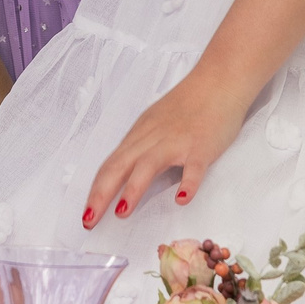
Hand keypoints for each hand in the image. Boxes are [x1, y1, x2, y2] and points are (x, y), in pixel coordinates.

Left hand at [81, 70, 250, 230]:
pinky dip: (188, 183)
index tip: (86, 214)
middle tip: (89, 221)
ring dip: (133, 188)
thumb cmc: (188, 105)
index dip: (96, 190)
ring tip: (122, 213)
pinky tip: (182, 199)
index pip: (111, 165)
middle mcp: (153, 138)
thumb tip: (126, 173)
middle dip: (102, 194)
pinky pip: (194, 167)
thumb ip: (142, 147)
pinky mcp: (201, 146)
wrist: (218, 82)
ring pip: (149, 164)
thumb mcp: (156, 124)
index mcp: (140, 135)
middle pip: (121, 165)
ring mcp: (177, 142)